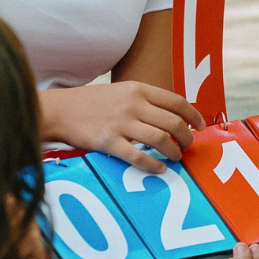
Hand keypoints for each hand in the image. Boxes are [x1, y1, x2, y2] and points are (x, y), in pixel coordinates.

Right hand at [39, 82, 205, 173]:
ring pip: (161, 140)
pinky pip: (139, 157)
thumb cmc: (90, 102)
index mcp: (138, 89)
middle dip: (187, 138)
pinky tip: (160, 169)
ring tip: (176, 157)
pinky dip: (154, 165)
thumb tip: (171, 115)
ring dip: (174, 152)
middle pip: (174, 123)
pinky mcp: (109, 142)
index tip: (200, 126)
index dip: (194, 115)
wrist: (58, 110)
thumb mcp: (120, 91)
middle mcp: (133, 105)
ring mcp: (121, 123)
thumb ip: (144, 100)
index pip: (177, 102)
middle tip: (187, 146)